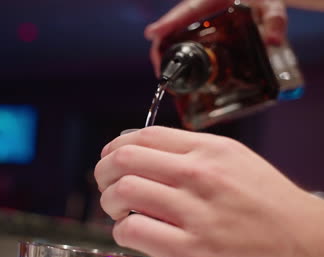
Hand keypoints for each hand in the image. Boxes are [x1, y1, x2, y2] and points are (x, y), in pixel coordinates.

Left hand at [95, 126, 323, 256]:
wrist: (304, 243)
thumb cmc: (267, 203)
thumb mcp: (234, 159)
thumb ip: (190, 151)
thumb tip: (143, 150)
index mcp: (209, 150)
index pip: (144, 136)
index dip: (115, 146)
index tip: (110, 157)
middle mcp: (200, 175)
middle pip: (124, 160)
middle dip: (103, 172)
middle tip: (106, 184)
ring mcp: (195, 214)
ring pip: (123, 193)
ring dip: (110, 202)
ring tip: (119, 210)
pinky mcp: (191, 251)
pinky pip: (133, 231)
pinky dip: (123, 231)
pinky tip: (133, 232)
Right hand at [145, 0, 286, 76]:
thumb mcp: (270, 4)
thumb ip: (274, 19)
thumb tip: (273, 41)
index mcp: (208, 0)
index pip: (184, 12)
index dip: (167, 24)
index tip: (152, 34)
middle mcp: (195, 11)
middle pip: (169, 30)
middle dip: (161, 51)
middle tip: (163, 75)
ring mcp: (193, 22)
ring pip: (171, 38)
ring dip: (165, 56)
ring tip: (168, 79)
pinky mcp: (195, 30)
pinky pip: (179, 42)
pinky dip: (175, 56)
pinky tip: (180, 72)